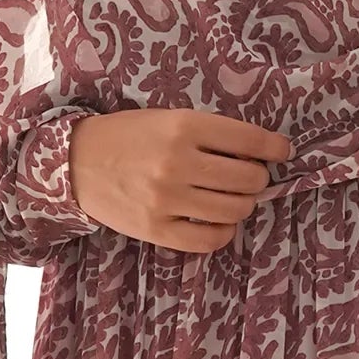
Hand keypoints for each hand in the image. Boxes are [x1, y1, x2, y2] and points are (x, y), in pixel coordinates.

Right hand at [66, 107, 290, 252]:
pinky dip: (224, 232)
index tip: (282, 151)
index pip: (249, 139)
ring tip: (232, 198)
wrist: (77, 163)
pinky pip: (210, 240)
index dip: (274, 147)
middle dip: (257, 179)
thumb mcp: (167, 119)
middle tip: (248, 177)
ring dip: (243, 205)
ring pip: (235, 210)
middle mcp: (178, 163)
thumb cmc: (128, 137)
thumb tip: (258, 155)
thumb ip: (209, 134)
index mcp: (183, 127)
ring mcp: (167, 199)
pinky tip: (219, 222)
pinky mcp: (157, 229)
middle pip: (249, 179)